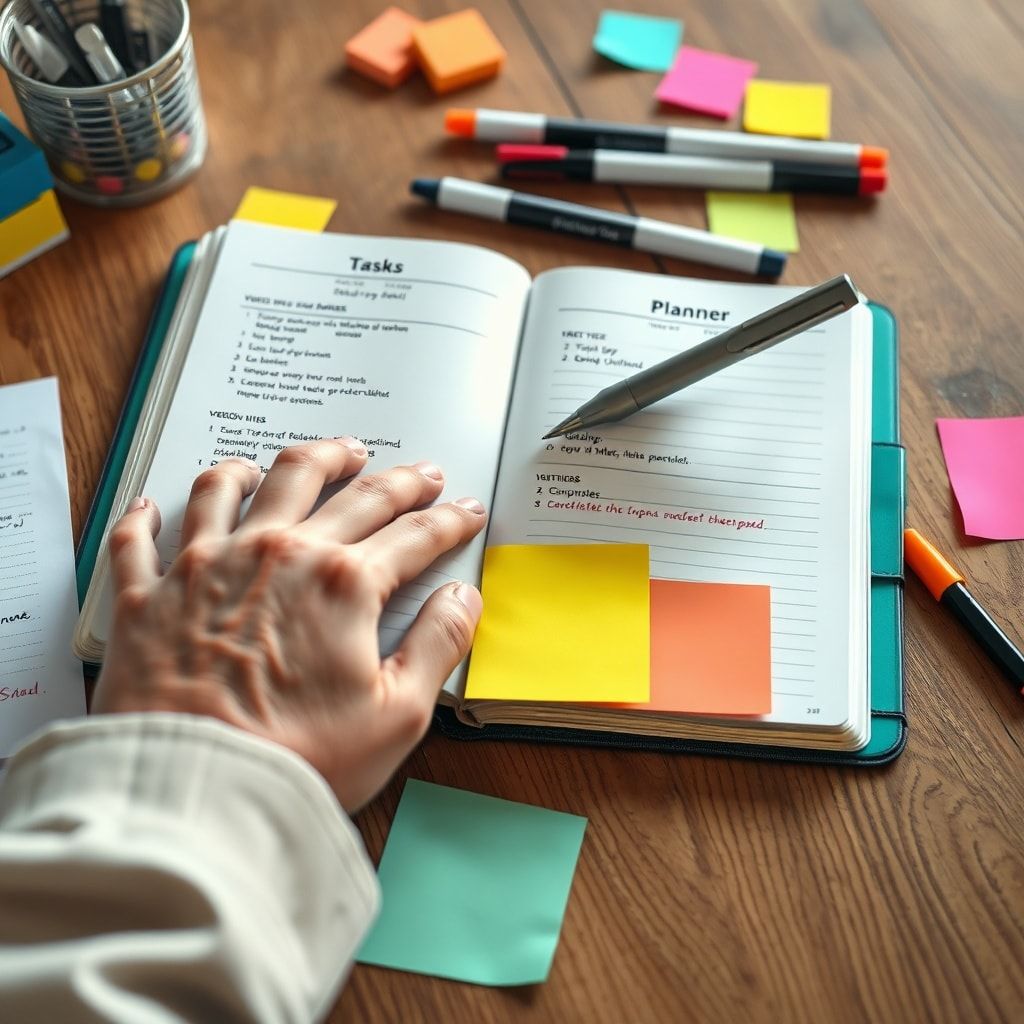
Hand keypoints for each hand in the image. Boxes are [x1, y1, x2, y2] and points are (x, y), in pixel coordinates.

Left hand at [92, 438, 486, 810]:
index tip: (465, 511)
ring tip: (318, 454)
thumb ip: (438, 644)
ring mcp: (208, 565)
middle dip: (393, 479)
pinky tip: (156, 503)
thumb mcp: (397, 715)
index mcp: (341, 584)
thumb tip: (463, 598)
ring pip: (251, 482)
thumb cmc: (294, 761)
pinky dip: (150, 514)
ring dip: (293, 461)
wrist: (192, 795)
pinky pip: (143, 536)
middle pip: (347, 493)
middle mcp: (277, 554)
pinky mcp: (148, 594)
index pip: (412, 535)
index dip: (448, 520)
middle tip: (418, 472)